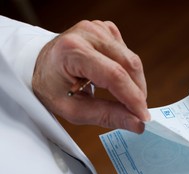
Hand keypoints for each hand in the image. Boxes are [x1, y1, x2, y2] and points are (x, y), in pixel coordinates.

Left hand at [32, 20, 149, 132]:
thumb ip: (107, 115)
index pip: (114, 76)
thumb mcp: (73, 109)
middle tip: (137, 113)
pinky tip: (115, 79)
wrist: (39, 65)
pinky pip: (128, 54)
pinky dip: (128, 72)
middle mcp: (88, 33)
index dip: (133, 98)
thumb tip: (137, 123)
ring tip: (123, 99)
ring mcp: (98, 28)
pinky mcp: (106, 30)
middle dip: (138, 92)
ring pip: (132, 60)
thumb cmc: (52, 86)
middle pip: (129, 65)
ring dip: (134, 83)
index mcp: (73, 50)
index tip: (143, 117)